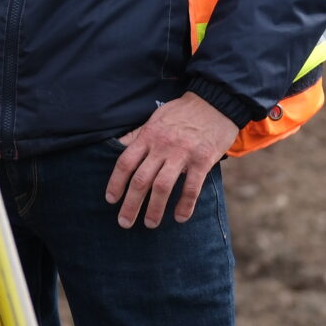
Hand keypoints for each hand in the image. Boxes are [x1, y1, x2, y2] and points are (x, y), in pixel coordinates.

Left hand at [105, 94, 237, 229]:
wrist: (214, 102)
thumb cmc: (182, 112)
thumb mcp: (155, 118)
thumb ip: (138, 135)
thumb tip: (117, 146)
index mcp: (148, 136)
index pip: (125, 163)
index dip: (115, 183)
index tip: (111, 200)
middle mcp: (162, 146)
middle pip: (140, 180)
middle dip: (130, 204)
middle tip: (124, 222)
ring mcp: (182, 153)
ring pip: (162, 187)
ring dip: (154, 209)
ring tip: (149, 224)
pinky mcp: (203, 160)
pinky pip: (191, 188)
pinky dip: (185, 205)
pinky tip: (180, 217)